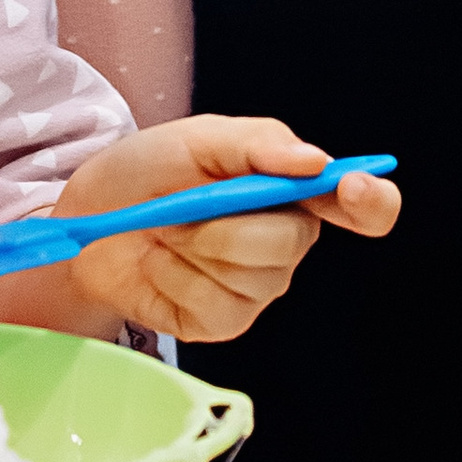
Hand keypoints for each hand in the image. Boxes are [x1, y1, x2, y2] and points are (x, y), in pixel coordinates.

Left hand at [55, 117, 401, 340]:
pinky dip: (178, 281)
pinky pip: (220, 308)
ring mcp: (257, 287)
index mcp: (290, 189)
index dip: (371, 202)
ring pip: (253, 278)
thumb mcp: (195, 138)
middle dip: (226, 224)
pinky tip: (161, 266)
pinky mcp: (224, 322)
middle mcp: (285, 240)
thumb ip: (256, 144)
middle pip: (290, 244)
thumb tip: (314, 162)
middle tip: (183, 205)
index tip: (350, 190)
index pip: (362, 204)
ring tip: (168, 231)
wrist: (90, 220)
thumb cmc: (146, 172)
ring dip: (194, 249)